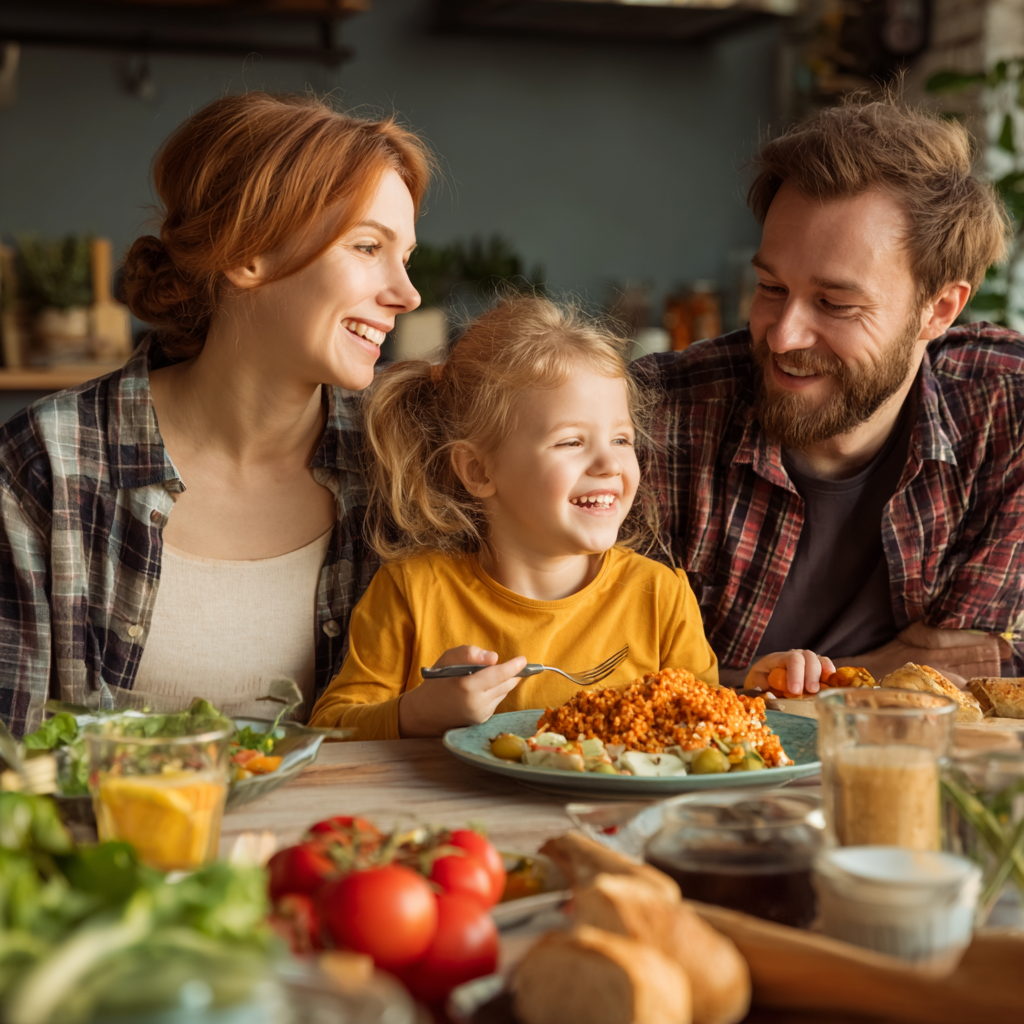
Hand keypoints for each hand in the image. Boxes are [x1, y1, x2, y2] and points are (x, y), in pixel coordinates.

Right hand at [398, 645, 527, 737]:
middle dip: (512, 674)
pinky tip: (484, 688)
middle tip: (516, 664)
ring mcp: (481, 714)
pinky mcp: (482, 720)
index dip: (513, 667)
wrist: (425, 712)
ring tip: (494, 675)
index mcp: (468, 687)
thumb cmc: (437, 681)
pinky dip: (495, 692)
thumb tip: (494, 657)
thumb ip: (469, 654)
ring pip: (503, 693)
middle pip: (506, 684)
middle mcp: (477, 703)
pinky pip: (497, 701)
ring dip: (504, 682)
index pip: (498, 675)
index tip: (523, 660)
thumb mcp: (447, 660)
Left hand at [745, 649, 834, 695]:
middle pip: (808, 657)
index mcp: (777, 658)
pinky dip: (831, 675)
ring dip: (822, 675)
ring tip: (821, 690)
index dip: (796, 673)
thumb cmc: (761, 687)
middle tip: (811, 691)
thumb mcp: (757, 687)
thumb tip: (772, 697)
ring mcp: (806, 661)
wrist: (763, 686)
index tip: (795, 690)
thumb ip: (764, 691)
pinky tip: (832, 685)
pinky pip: (827, 667)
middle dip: (811, 674)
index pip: (791, 659)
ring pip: (819, 660)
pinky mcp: (816, 669)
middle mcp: (794, 655)